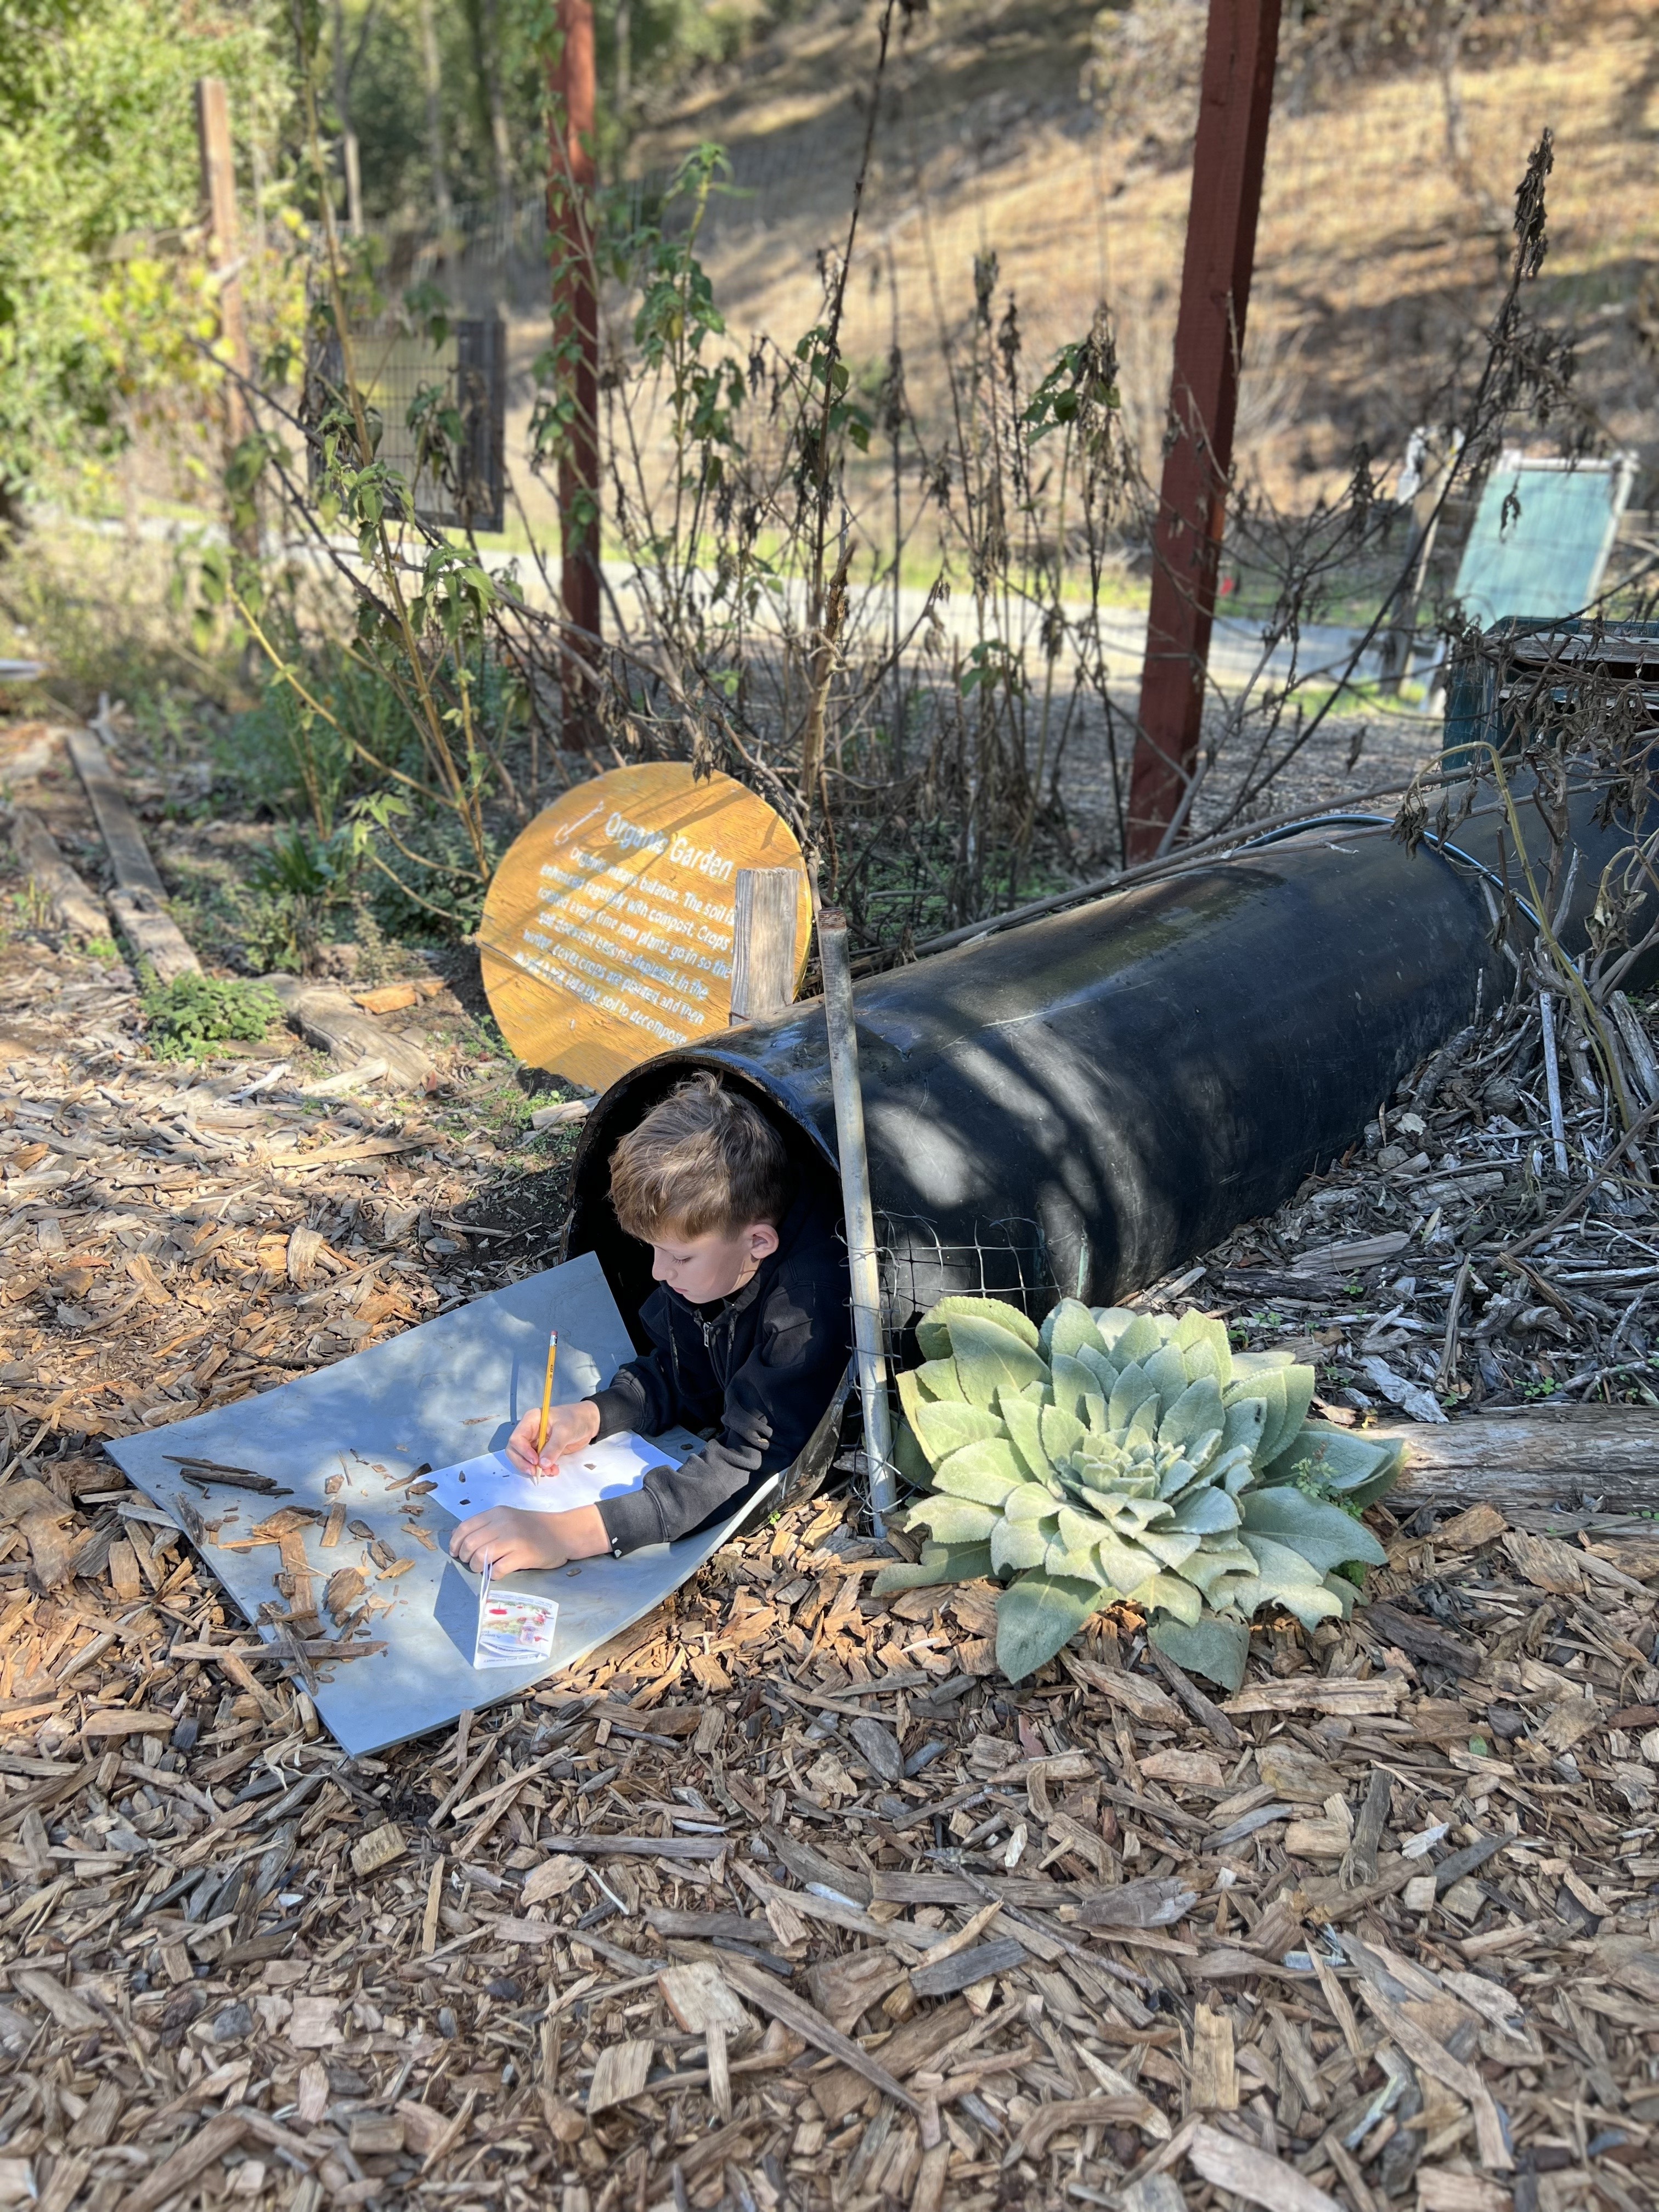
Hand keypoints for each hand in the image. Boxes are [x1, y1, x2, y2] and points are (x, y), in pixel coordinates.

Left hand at [449, 1502, 607, 1575]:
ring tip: (482, 1568)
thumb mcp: (509, 1519)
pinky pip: (498, 1569)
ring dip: (476, 1566)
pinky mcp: (523, 1555)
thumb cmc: (534, 1528)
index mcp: (497, 1513)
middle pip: (471, 1543)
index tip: (455, 1552)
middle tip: (470, 1563)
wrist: (563, 1532)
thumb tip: (461, 1539)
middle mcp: (504, 1523)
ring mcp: (514, 1539)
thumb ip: (488, 1526)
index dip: (455, 1542)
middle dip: (465, 1556)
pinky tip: (497, 1573)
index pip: (465, 1527)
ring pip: (481, 1556)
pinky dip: (493, 1574)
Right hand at [504, 1397, 601, 1477]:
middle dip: (524, 1463)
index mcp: (531, 1421)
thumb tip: (542, 1464)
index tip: (536, 1461)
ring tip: (550, 1471)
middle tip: (536, 1472)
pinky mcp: (543, 1451)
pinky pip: (537, 1463)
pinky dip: (543, 1469)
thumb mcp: (565, 1431)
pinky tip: (553, 1470)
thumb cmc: (576, 1419)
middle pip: (515, 1451)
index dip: (523, 1451)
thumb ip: (554, 1447)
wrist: (589, 1422)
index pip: (516, 1438)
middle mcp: (530, 1432)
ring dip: (534, 1468)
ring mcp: (535, 1442)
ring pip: (524, 1459)